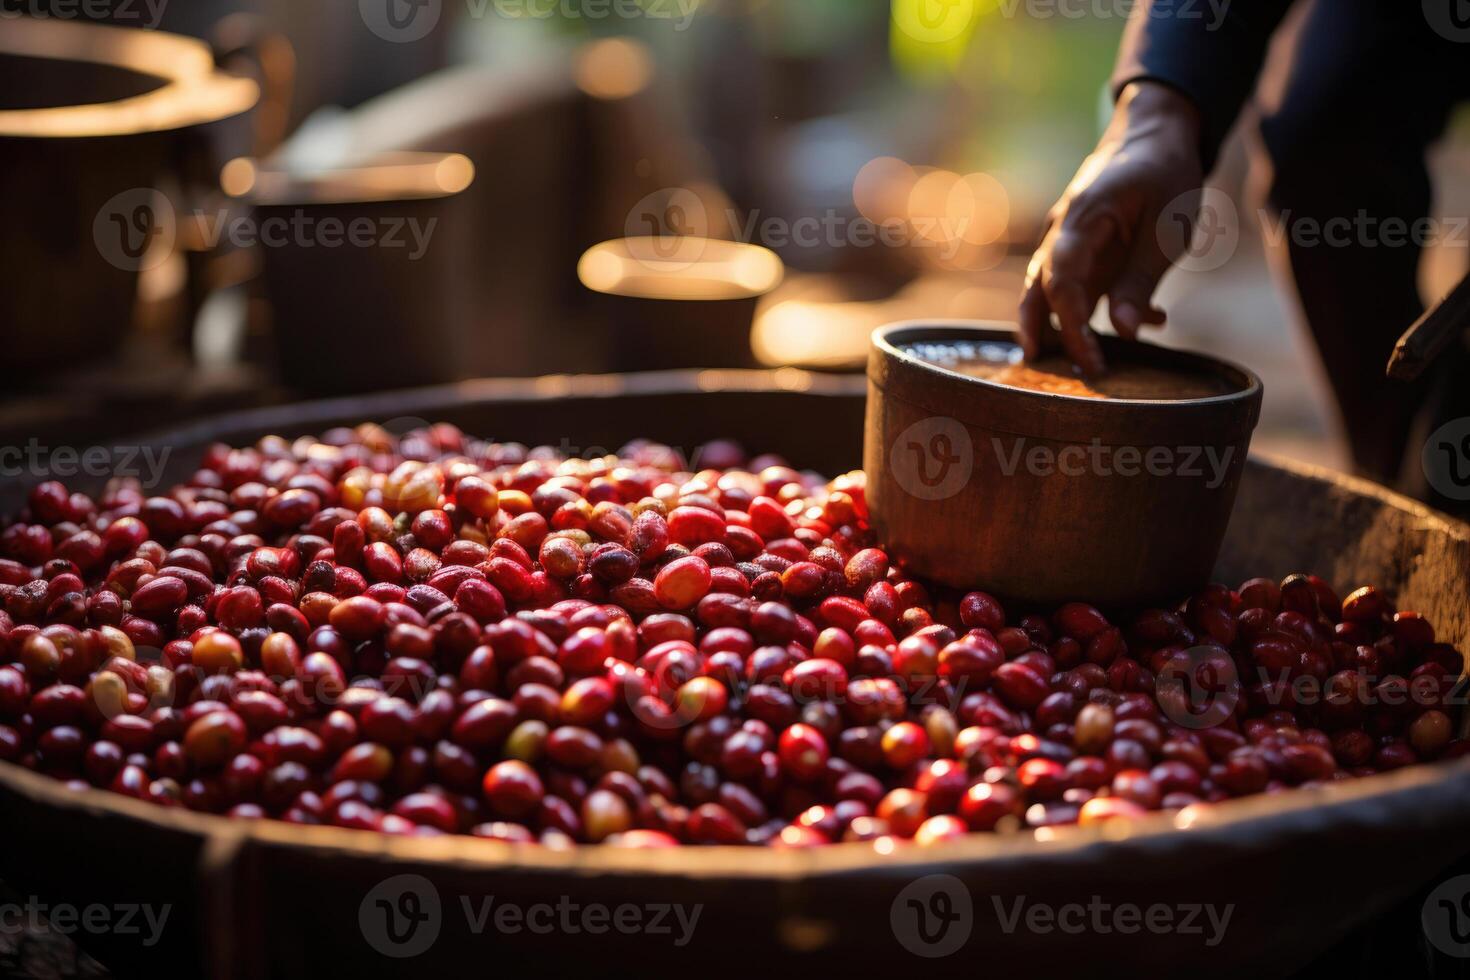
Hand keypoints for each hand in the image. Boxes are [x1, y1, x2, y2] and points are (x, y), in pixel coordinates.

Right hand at [1019, 81, 1204, 374]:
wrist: (1156, 134)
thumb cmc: (1165, 173)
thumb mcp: (1166, 226)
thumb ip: (1142, 280)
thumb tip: (1126, 332)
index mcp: (1081, 220)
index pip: (1061, 283)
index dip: (1072, 328)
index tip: (1095, 361)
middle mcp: (1064, 233)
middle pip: (1036, 288)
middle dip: (1042, 331)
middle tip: (1048, 370)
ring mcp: (1070, 241)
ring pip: (1048, 289)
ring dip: (1058, 326)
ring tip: (1073, 361)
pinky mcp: (1085, 250)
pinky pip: (1080, 285)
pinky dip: (1096, 310)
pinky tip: (1142, 322)